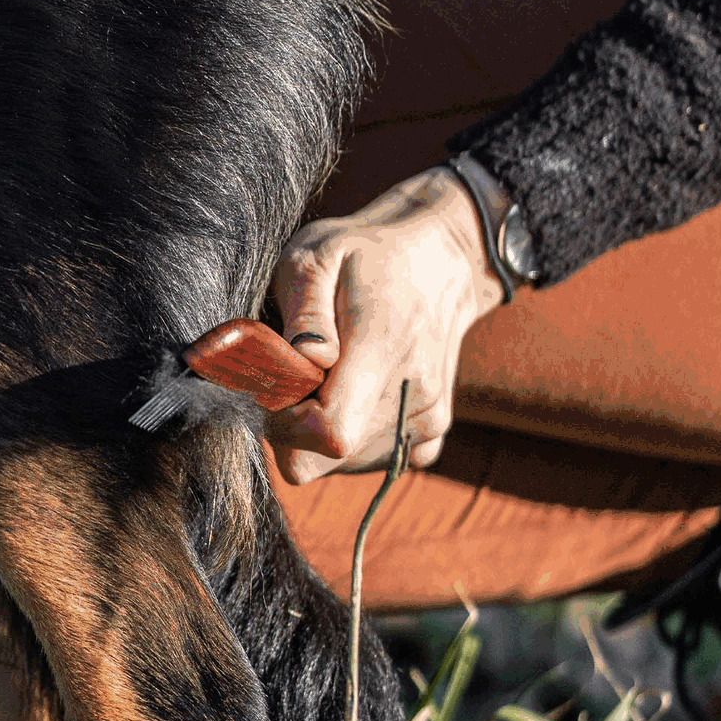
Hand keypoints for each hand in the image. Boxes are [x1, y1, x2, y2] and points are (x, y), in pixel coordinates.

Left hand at [267, 168, 506, 483]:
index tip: (281, 388)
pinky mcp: (432, 433)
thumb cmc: (364, 255)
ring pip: (345, 465)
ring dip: (323, 432)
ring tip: (333, 376)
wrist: (439, 260)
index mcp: (380, 351)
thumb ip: (304, 311)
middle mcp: (413, 396)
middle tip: (301, 377)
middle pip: (328, 459)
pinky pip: (373, 463)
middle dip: (296, 429)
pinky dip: (353, 440)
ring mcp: (428, 419)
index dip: (287, 426)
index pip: (328, 435)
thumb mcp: (316, 256)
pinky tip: (355, 395)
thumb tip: (305, 359)